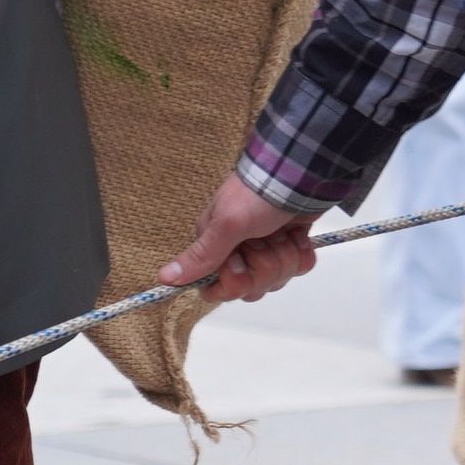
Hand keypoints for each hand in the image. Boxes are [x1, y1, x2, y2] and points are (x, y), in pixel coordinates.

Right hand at [158, 172, 317, 303]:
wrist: (301, 175)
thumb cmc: (258, 197)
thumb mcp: (228, 224)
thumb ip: (202, 255)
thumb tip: (163, 278)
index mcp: (216, 249)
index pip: (217, 289)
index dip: (233, 283)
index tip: (240, 263)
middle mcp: (239, 253)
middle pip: (251, 288)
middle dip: (264, 266)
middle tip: (266, 240)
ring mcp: (268, 250)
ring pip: (278, 279)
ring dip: (284, 255)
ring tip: (282, 232)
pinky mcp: (292, 245)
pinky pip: (299, 267)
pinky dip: (301, 252)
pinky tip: (297, 235)